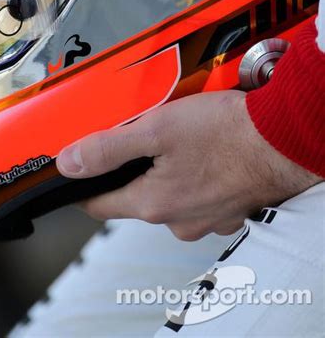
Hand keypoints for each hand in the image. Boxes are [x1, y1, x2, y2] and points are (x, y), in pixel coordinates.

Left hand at [56, 90, 319, 239]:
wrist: (282, 138)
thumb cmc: (225, 133)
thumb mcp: (154, 129)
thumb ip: (107, 148)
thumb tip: (69, 163)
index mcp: (152, 204)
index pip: (99, 205)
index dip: (84, 185)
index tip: (80, 170)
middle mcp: (177, 220)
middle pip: (135, 196)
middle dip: (132, 168)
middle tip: (140, 136)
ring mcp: (205, 218)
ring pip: (169, 194)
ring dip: (166, 170)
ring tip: (178, 139)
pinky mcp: (228, 209)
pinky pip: (198, 193)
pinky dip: (195, 175)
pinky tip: (204, 151)